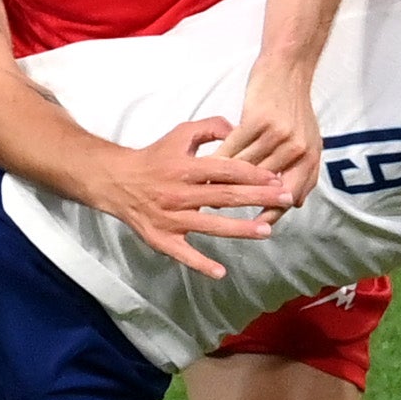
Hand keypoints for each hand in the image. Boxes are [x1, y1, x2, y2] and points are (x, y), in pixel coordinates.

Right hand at [90, 119, 291, 278]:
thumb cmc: (154, 157)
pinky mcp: (162, 238)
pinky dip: (200, 264)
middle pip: (224, 196)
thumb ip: (210, 127)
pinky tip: (221, 272)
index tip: (276, 177)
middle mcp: (179, 193)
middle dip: (257, 198)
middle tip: (284, 199)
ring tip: (266, 230)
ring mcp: (171, 218)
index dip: (253, 173)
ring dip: (240, 229)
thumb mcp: (180, 133)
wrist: (116, 180)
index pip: (226, 169)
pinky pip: (183, 254)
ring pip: (210, 225)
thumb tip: (238, 128)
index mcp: (185, 167)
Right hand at [216, 65, 322, 207]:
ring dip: (227, 182)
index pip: (290, 195)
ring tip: (210, 196)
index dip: (271, 213)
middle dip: (246, 201)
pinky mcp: (258, 120)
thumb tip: (294, 203)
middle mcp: (297, 148)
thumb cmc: (293, 105)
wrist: (287, 66)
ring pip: (246, 168)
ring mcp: (278, 134)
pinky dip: (219, 160)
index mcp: (310, 156)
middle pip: (265, 185)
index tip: (255, 226)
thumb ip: (303, 170)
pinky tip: (207, 169)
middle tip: (226, 214)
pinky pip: (233, 148)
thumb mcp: (309, 137)